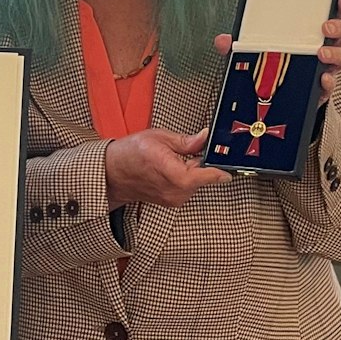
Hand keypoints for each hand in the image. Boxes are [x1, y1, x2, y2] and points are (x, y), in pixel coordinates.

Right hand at [104, 128, 228, 207]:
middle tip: (189, 150)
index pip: (202, 176)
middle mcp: (173, 190)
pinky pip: (188, 188)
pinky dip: (185, 178)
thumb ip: (185, 140)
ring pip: (196, 183)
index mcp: (170, 171)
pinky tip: (172, 168)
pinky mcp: (172, 202)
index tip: (228, 169)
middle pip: (201, 177)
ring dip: (192, 171)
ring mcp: (173, 199)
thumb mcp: (158, 137)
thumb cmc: (130, 154)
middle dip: (200, 163)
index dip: (218, 172)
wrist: (112, 173)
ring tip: (173, 159)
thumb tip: (205, 137)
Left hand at [213, 0, 340, 105]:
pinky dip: (328, 82)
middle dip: (339, 28)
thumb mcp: (256, 52)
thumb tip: (222, 41)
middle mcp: (324, 49)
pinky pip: (332, 85)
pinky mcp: (322, 89)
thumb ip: (241, 46)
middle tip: (325, 28)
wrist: (276, 102)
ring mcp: (326, 69)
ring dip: (335, 54)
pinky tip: (322, 80)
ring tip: (322, 54)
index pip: (331, 16)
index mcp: (311, 34)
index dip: (340, 7)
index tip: (340, 0)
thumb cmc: (273, 67)